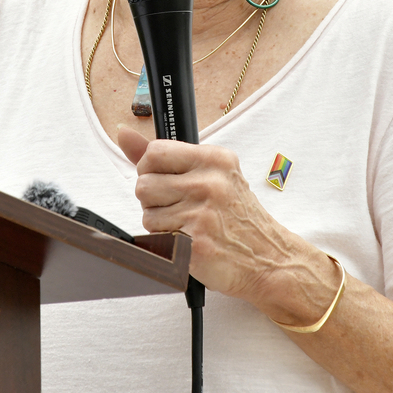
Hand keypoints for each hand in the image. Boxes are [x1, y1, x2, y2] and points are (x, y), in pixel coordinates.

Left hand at [116, 125, 332, 316]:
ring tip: (187, 226)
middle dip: (153, 200)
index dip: (150, 169)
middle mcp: (210, 182)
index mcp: (214, 159)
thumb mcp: (212, 174)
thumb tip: (124, 134)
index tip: (164, 180)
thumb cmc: (237, 216)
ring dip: (161, 225)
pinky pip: (157, 240)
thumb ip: (165, 156)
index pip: (154, 152)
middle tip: (179, 208)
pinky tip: (189, 243)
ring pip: (147, 215)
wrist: (269, 258)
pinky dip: (168, 245)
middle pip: (144, 185)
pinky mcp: (196, 244)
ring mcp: (202, 214)